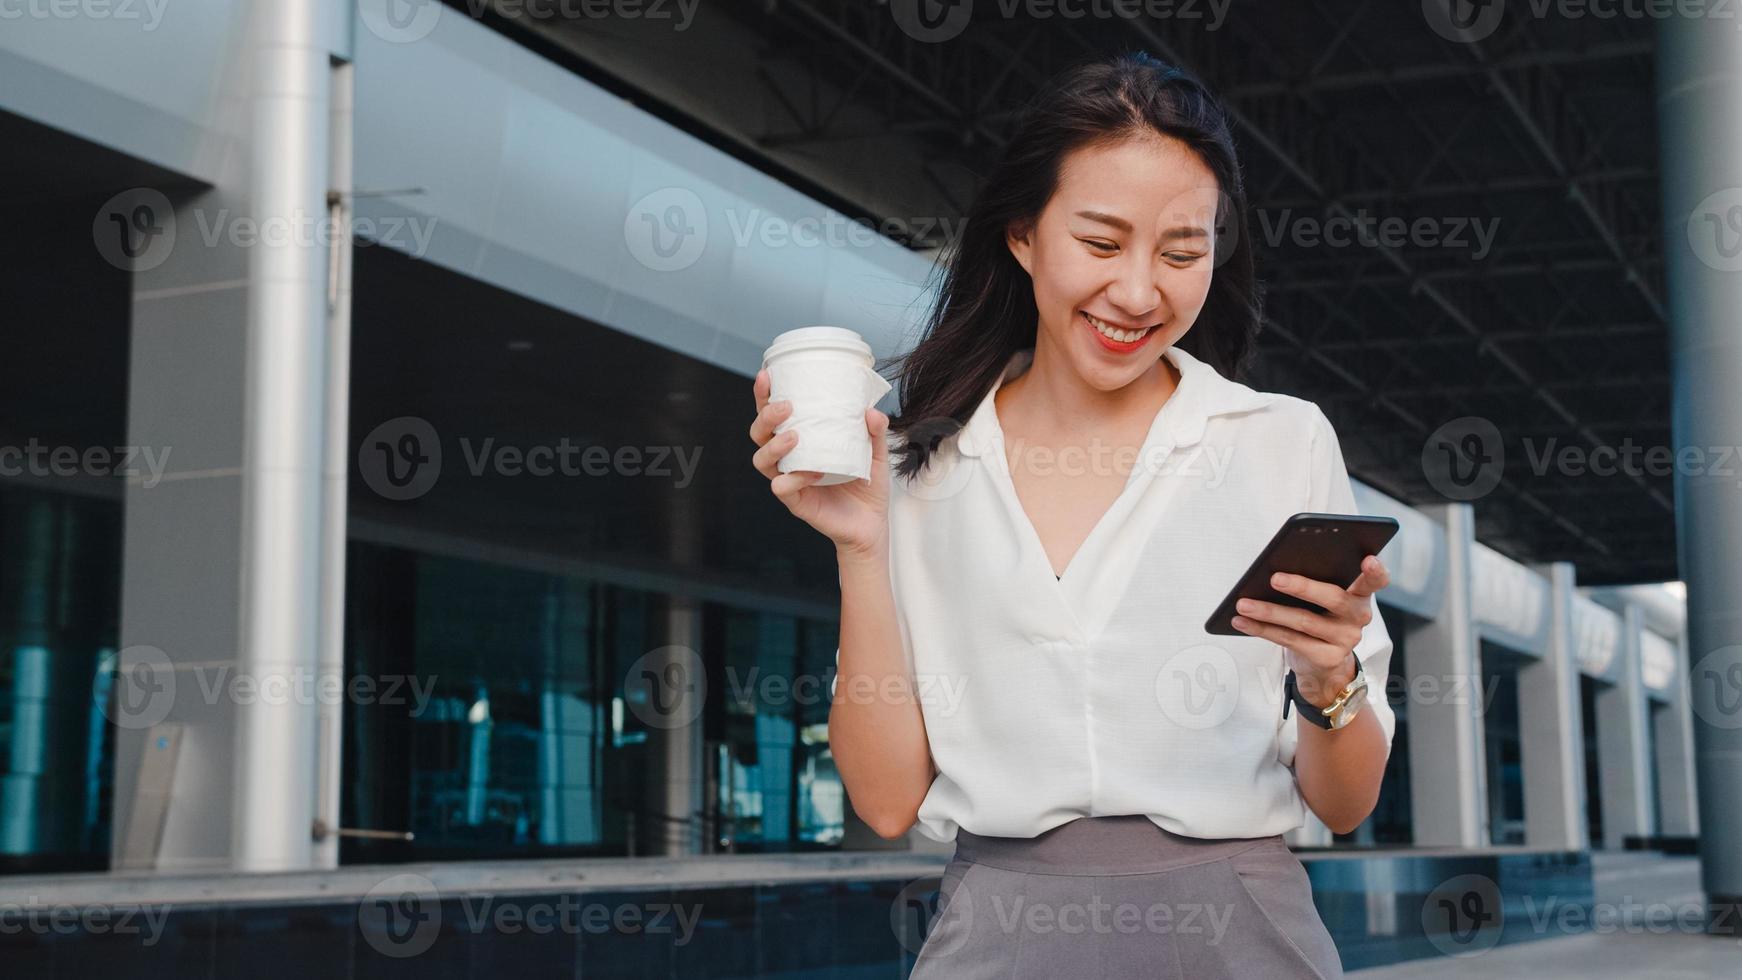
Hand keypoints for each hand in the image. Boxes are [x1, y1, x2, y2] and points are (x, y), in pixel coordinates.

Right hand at [749, 367, 890, 558]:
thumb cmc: (867, 485)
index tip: (767, 375)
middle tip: (787, 406)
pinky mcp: (796, 502)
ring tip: (794, 436)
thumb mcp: (876, 452)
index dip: (764, 395)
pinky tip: (812, 472)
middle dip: (765, 416)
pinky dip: (792, 478)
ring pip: (761, 460)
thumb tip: (870, 410)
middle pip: (759, 434)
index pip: (774, 415)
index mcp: (802, 441)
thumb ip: (875, 430)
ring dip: (773, 445)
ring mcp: (790, 480)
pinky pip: (781, 488)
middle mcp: (789, 459)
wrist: (872, 524)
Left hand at [1230, 555, 1390, 707]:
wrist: (1324, 665)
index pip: (1376, 581)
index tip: (1367, 559)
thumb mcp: (1325, 601)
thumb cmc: (1320, 618)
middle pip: (1333, 598)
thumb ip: (1317, 583)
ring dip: (1269, 611)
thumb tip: (1277, 569)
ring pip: (1303, 621)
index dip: (1375, 571)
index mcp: (1360, 596)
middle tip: (1274, 578)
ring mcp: (1344, 640)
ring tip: (1243, 603)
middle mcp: (1357, 617)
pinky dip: (1262, 629)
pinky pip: (1289, 640)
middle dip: (1302, 586)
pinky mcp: (1326, 657)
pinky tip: (1242, 621)